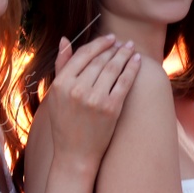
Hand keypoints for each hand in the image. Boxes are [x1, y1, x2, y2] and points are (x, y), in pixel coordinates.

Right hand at [46, 35, 139, 168]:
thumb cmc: (64, 123)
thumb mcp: (56, 95)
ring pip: (113, 68)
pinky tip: (137, 60)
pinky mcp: (111, 108)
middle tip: (122, 42)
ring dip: (124, 54)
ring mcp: (95, 99)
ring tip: (130, 48)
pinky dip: (132, 68)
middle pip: (100, 60)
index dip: (98, 44)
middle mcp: (77, 89)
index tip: (109, 38)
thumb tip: (65, 40)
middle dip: (113, 48)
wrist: (75, 153)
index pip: (83, 55)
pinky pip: (124, 82)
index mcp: (61, 84)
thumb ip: (61, 66)